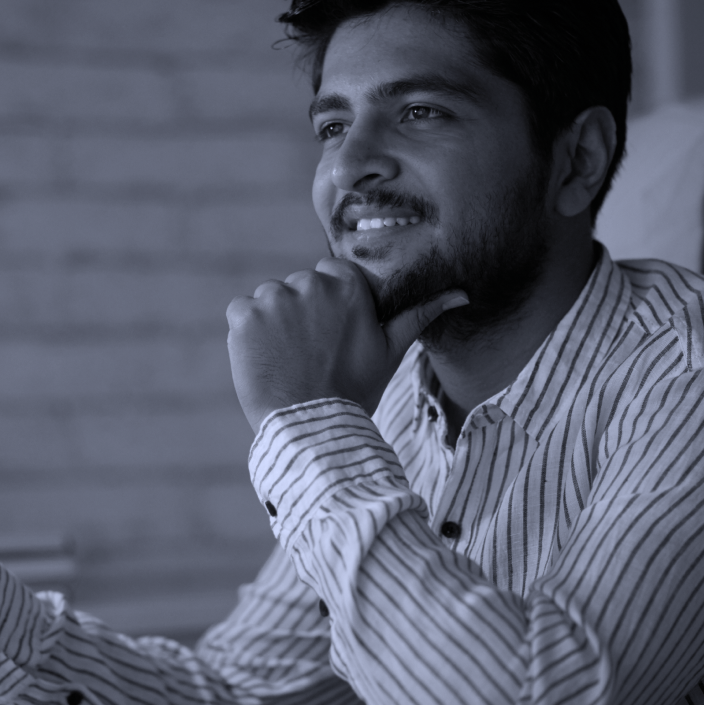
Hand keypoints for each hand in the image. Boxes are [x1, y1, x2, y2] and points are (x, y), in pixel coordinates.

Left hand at [226, 258, 467, 431]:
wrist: (310, 428)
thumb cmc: (354, 390)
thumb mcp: (390, 351)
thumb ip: (420, 315)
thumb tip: (461, 293)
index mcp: (347, 283)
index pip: (329, 276)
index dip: (327, 309)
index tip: (330, 338)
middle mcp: (310, 282)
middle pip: (297, 289)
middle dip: (299, 316)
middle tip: (310, 356)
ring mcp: (274, 297)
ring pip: (268, 301)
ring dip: (272, 325)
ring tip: (289, 361)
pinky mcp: (244, 314)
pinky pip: (241, 314)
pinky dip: (248, 336)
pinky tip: (266, 361)